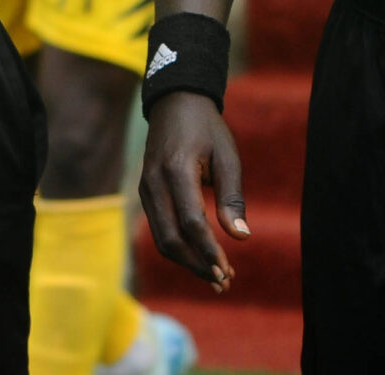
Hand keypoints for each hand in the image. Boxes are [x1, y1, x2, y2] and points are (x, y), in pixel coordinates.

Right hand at [138, 90, 249, 292]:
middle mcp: (154, 182)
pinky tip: (199, 256)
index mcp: (177, 170)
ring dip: (187, 262)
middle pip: (171, 238)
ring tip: (215, 275)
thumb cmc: (207, 129)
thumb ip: (232, 197)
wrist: (174, 102)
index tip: (228, 271)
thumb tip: (240, 237)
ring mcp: (145, 188)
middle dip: (197, 265)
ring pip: (162, 238)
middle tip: (224, 281)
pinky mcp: (145, 192)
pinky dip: (178, 247)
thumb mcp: (227, 157)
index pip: (191, 222)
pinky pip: (159, 228)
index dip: (209, 251)